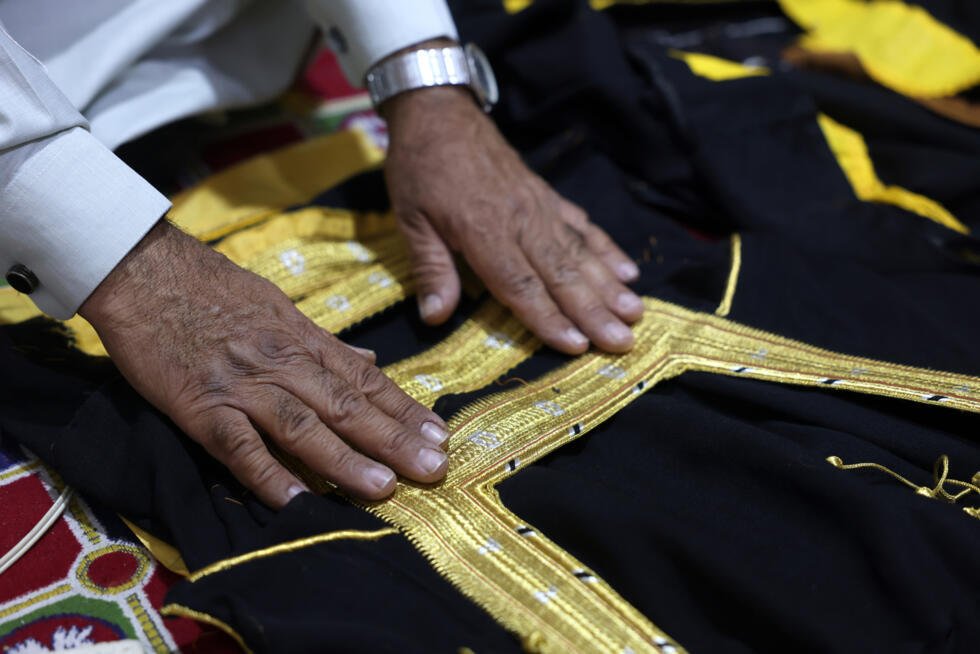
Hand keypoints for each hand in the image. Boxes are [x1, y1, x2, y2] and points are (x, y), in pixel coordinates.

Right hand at [80, 221, 449, 507]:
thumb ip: (323, 341)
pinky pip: (237, 444)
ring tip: (384, 487)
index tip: (441, 436)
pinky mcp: (200, 404)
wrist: (143, 269)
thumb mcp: (279, 305)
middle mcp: (282, 362)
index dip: (405, 410)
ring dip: (344, 458)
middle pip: (346, 404)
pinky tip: (295, 500)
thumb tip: (367, 358)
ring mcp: (242, 384)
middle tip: (434, 467)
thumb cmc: (213, 287)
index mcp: (303, 339)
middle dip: (394, 438)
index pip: (365, 379)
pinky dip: (266, 472)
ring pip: (301, 425)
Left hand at [382, 86, 642, 353]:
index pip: (520, 284)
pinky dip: (606, 249)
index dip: (549, 318)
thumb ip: (429, 268)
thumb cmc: (420, 167)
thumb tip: (434, 318)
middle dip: (594, 312)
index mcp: (483, 230)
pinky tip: (627, 271)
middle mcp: (520, 220)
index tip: (577, 346)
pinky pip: (582, 226)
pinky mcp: (547, 195)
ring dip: (608, 285)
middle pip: (562, 273)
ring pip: (579, 251)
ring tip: (635, 312)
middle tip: (623, 342)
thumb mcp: (410, 218)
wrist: (440, 110)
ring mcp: (539, 206)